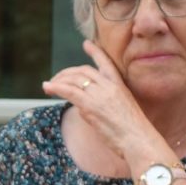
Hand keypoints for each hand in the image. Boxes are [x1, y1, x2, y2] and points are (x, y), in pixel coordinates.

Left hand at [41, 40, 152, 159]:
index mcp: (120, 85)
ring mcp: (100, 94)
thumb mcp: (122, 112)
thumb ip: (104, 104)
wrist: (138, 140)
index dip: (95, 52)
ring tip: (48, 86)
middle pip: (83, 71)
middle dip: (66, 73)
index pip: (105, 63)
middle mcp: (109, 86)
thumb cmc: (133, 133)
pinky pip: (68, 91)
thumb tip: (83, 107)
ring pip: (74, 80)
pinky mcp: (90, 105)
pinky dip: (55, 88)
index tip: (86, 44)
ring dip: (58, 81)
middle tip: (56, 79)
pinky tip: (47, 87)